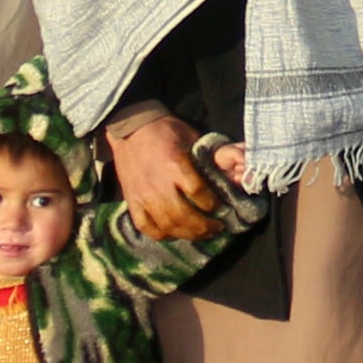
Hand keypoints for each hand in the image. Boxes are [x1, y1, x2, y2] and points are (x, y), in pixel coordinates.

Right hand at [107, 111, 225, 242]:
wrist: (132, 128)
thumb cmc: (166, 131)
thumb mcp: (192, 138)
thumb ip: (208, 159)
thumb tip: (231, 176)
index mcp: (175, 165)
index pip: (198, 193)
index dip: (213, 204)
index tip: (221, 207)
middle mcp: (158, 184)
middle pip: (183, 216)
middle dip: (204, 226)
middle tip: (217, 228)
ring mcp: (142, 195)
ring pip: (166, 225)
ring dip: (187, 234)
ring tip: (201, 234)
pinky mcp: (131, 201)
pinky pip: (146, 227)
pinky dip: (161, 234)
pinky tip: (174, 233)